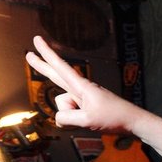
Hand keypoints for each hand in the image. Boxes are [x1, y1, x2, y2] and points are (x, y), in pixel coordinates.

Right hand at [25, 36, 143, 132]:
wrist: (133, 122)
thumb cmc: (113, 118)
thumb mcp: (86, 120)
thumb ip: (66, 117)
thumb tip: (58, 117)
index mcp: (82, 86)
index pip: (59, 67)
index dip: (46, 54)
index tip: (37, 40)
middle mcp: (81, 88)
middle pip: (56, 76)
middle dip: (42, 66)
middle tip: (28, 54)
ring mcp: (83, 97)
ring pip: (63, 106)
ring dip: (71, 116)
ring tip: (93, 118)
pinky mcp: (87, 105)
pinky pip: (70, 112)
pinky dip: (74, 119)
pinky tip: (90, 121)